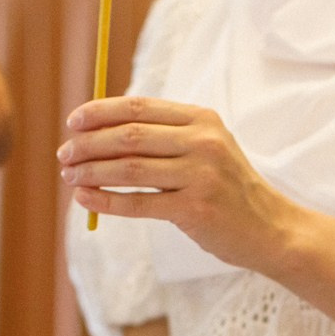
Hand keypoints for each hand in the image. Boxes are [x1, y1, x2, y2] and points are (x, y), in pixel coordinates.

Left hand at [60, 98, 307, 271]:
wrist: (270, 228)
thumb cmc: (228, 189)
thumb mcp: (206, 149)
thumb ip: (165, 135)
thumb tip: (100, 130)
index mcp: (202, 119)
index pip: (139, 107)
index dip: (100, 112)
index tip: (73, 122)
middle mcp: (203, 142)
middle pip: (129, 135)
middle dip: (89, 144)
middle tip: (64, 154)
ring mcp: (201, 176)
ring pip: (130, 168)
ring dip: (91, 171)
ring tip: (69, 175)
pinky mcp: (196, 210)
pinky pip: (139, 204)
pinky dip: (106, 200)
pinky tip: (84, 198)